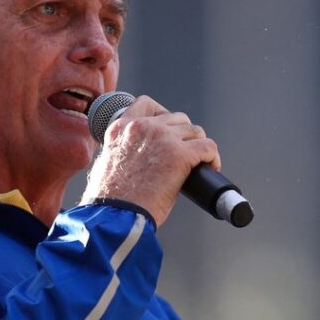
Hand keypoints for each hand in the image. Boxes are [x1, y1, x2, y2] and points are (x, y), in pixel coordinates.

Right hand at [82, 96, 220, 226]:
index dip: (163, 116)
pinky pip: (208, 147)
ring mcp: (163, 138)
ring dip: (199, 146)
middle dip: (184, 135)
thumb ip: (122, 151)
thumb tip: (137, 158)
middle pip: (178, 118)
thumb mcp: (107, 163)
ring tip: (199, 162)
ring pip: (195, 131)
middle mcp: (142, 127)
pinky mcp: (180, 154)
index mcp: (121, 128)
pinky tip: (210, 168)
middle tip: (186, 153)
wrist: (115, 216)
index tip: (169, 132)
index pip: (147, 104)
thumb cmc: (111, 200)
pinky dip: (212, 158)